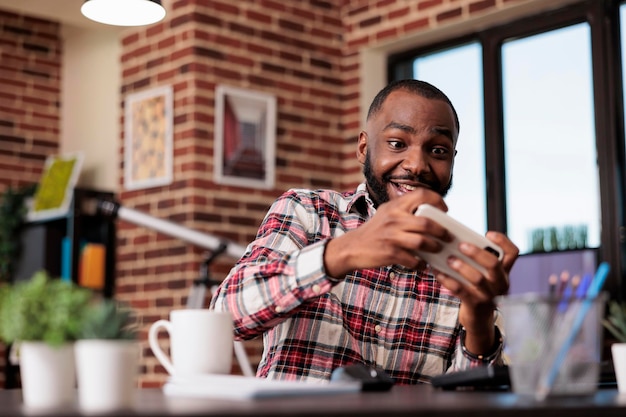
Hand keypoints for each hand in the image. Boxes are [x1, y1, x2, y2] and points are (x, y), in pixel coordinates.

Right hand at [324, 188, 451, 278]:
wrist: (351, 247)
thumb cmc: (374, 231)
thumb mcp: (386, 213)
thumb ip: (404, 210)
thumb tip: (432, 214)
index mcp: (395, 206)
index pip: (422, 195)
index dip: (438, 201)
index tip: (444, 211)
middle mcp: (393, 218)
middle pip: (426, 223)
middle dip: (442, 231)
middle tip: (447, 236)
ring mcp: (391, 236)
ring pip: (422, 242)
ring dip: (434, 248)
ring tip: (437, 250)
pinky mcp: (390, 253)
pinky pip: (414, 259)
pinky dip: (421, 264)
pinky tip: (422, 264)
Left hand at [435, 231, 518, 353]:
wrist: (478, 318)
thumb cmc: (477, 289)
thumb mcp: (484, 275)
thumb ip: (477, 260)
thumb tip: (455, 240)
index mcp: (504, 271)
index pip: (512, 253)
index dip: (503, 241)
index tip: (488, 234)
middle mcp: (501, 283)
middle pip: (494, 264)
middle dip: (477, 253)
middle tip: (461, 245)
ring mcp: (489, 295)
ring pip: (478, 278)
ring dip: (461, 266)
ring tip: (448, 259)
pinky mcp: (476, 305)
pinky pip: (461, 290)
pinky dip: (447, 279)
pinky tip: (437, 272)